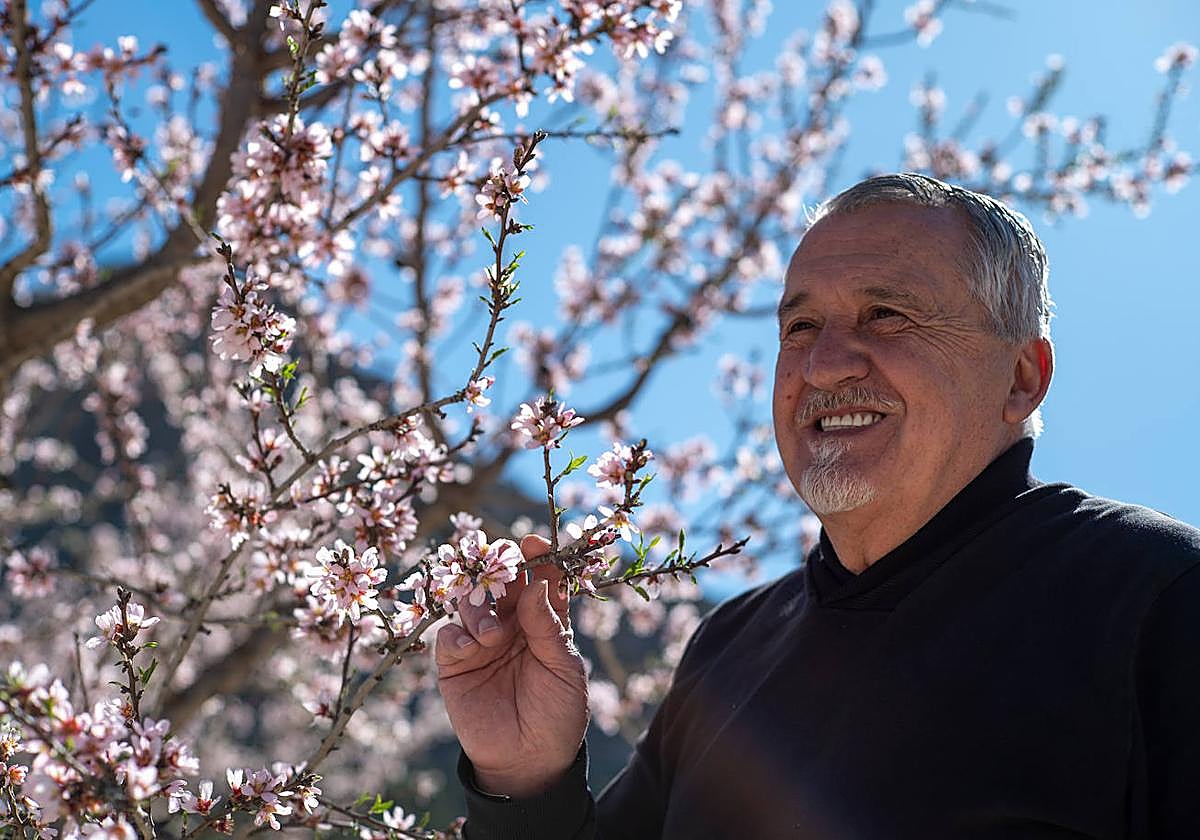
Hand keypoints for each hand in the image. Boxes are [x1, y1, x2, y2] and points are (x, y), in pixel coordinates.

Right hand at [436, 534, 588, 797]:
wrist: (530, 762)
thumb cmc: (558, 714)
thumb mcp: (564, 668)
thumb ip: (548, 626)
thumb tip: (537, 583)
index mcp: (544, 622)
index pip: (540, 580)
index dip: (538, 557)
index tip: (533, 541)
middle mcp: (512, 626)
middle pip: (500, 583)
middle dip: (498, 569)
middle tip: (499, 566)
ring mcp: (482, 643)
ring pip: (471, 603)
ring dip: (479, 609)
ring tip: (492, 635)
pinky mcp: (456, 665)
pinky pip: (448, 636)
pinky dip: (457, 634)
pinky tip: (472, 648)